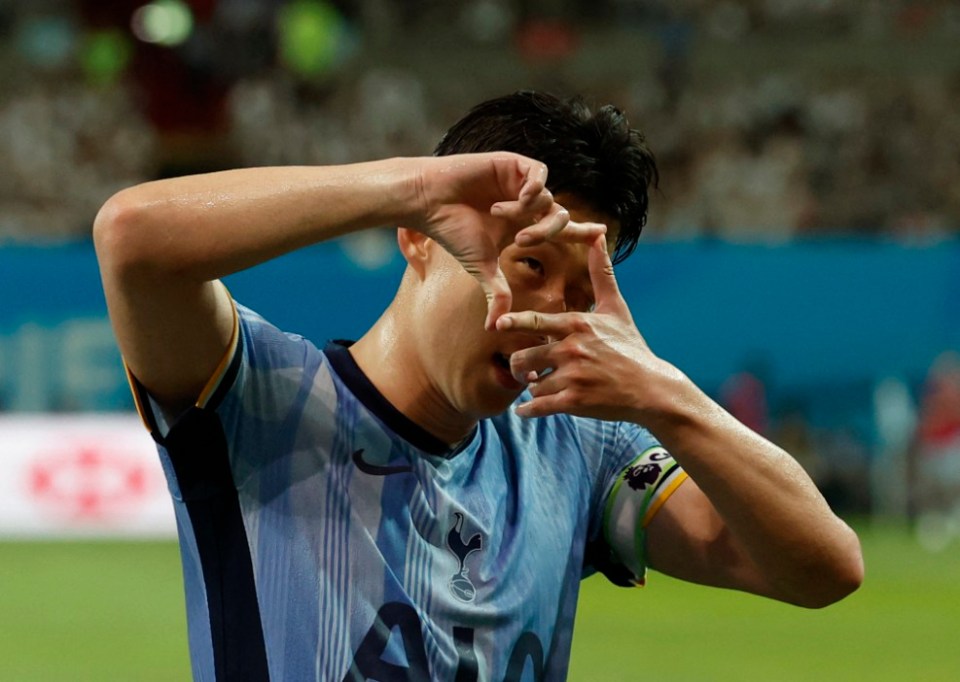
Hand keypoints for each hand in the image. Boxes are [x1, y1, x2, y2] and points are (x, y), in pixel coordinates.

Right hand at [411, 153, 604, 328]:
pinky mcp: (512, 164)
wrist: (430, 202)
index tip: (602, 234)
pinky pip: (539, 173)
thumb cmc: (452, 232)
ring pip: (549, 198)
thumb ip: (497, 293)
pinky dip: (533, 188)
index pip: (560, 229)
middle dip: (548, 231)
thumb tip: (492, 328)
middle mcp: (524, 203)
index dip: (581, 231)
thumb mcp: (482, 267)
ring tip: (502, 217)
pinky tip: (517, 198)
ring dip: (530, 212)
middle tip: (524, 240)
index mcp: (522, 224)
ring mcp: (519, 183)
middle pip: (559, 216)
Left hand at [496, 235, 677, 421]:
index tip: (496, 324)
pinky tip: (525, 410)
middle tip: (524, 370)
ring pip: (531, 385)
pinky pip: (538, 407)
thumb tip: (598, 237)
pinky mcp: (575, 402)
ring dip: (532, 388)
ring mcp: (573, 377)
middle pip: (523, 357)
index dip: (513, 323)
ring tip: (542, 387)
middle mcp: (572, 350)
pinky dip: (528, 410)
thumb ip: (601, 274)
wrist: (651, 388)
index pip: (536, 322)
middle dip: (518, 366)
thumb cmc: (631, 346)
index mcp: (577, 326)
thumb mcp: (617, 308)